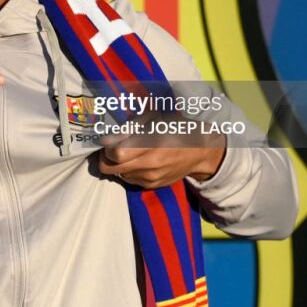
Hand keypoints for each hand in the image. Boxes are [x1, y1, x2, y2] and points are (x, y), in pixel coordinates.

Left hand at [98, 132, 225, 188]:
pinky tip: (137, 160)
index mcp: (150, 147)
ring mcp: (149, 179)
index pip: (116, 154)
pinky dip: (128, 170)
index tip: (109, 139)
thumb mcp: (156, 119)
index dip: (107, 146)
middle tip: (112, 147)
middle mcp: (148, 166)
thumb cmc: (177, 129)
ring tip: (127, 152)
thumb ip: (132, 126)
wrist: (199, 153)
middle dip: (106, 157)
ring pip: (118, 174)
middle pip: (110, 168)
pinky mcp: (151, 186)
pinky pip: (129, 179)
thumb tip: (111, 135)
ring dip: (117, 164)